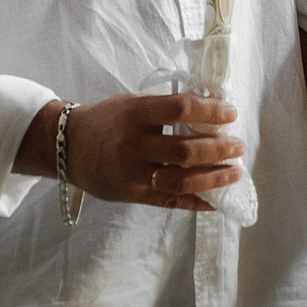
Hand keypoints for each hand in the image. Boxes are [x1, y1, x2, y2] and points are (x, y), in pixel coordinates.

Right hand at [42, 93, 245, 212]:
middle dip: (219, 149)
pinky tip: (216, 201)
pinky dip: (197, 202)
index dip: (210, 110)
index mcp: (136, 114)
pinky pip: (170, 201)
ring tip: (234, 173)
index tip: (231, 112)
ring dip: (214, 178)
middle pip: (185, 150)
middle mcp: (134, 145)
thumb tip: (209, 107)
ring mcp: (133, 173)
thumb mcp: (133, 103)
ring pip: (181, 180)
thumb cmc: (107, 120)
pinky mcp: (133, 195)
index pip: (181, 108)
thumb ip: (165, 107)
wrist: (68, 146)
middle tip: (238, 146)